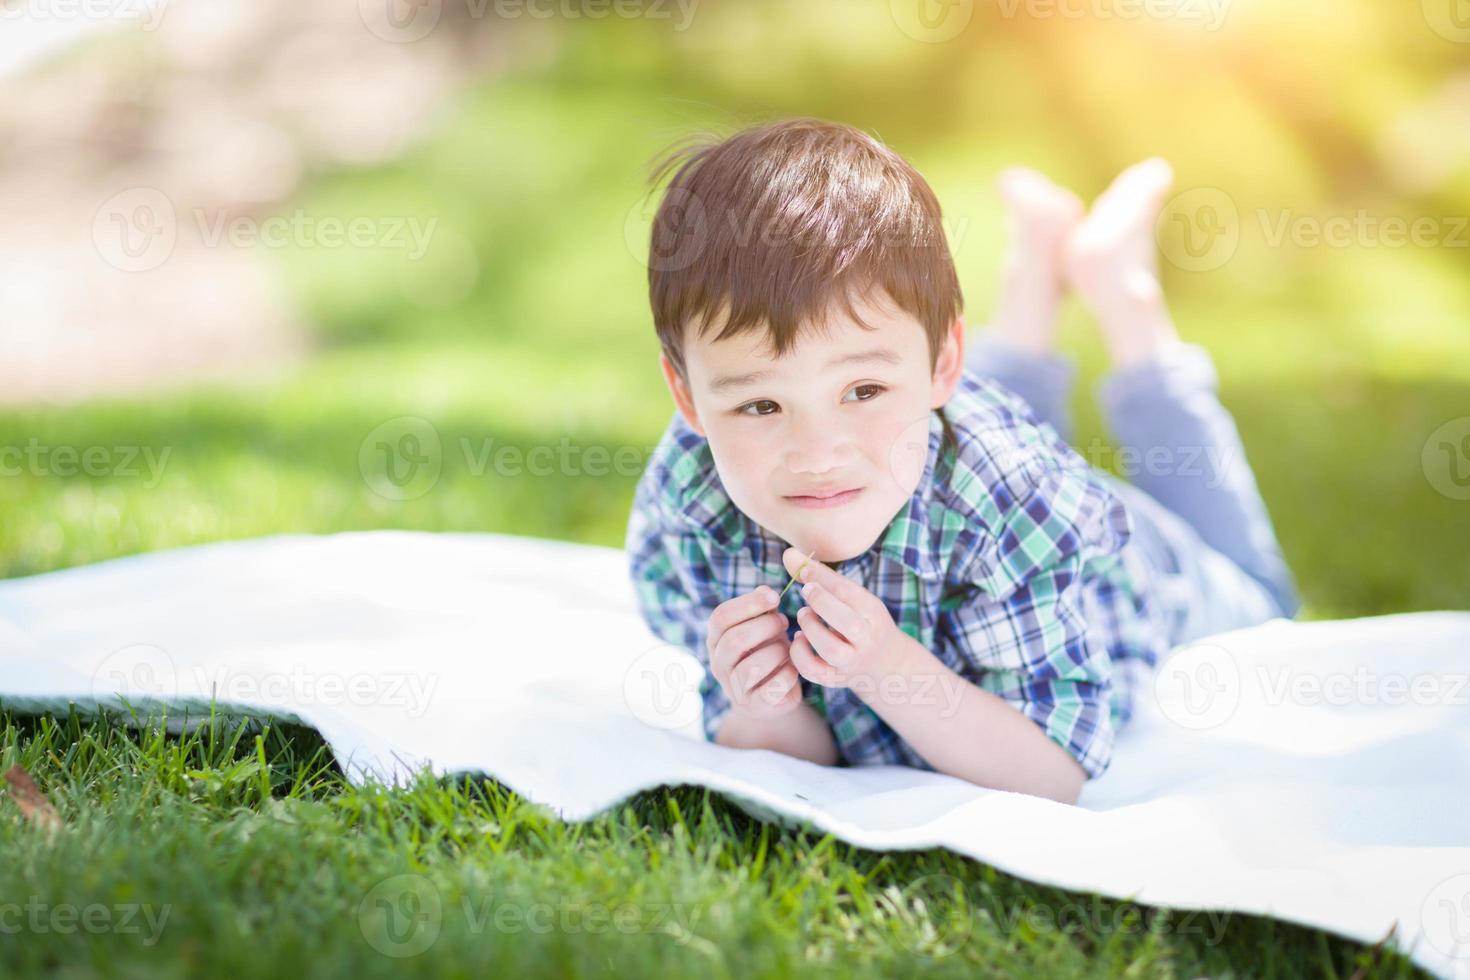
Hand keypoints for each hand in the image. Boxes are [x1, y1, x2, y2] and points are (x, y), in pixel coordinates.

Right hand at [706, 585, 802, 719]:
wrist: (773, 695)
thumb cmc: (768, 652)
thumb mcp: (764, 627)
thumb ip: (763, 609)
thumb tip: (765, 592)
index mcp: (716, 639)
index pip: (720, 617)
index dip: (748, 603)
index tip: (774, 596)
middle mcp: (718, 663)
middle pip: (734, 640)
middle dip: (765, 626)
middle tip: (784, 622)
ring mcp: (733, 687)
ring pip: (751, 666)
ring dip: (777, 651)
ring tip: (788, 647)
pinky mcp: (753, 705)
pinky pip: (770, 689)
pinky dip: (787, 675)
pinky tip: (792, 667)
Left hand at [781, 546, 904, 688]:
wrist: (883, 664)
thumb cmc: (861, 620)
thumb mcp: (852, 598)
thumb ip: (822, 577)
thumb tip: (788, 554)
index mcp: (873, 613)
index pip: (851, 594)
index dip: (824, 580)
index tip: (806, 573)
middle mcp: (866, 640)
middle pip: (849, 624)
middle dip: (823, 604)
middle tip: (806, 593)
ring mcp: (851, 662)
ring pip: (832, 650)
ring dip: (811, 629)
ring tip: (803, 615)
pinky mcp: (835, 679)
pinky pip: (814, 671)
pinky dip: (799, 654)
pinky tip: (799, 639)